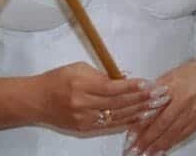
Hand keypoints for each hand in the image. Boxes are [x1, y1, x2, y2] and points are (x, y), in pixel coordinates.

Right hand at [35, 62, 168, 132]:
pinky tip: (139, 116)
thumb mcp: (77, 68)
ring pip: (118, 116)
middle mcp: (83, 103)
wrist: (36, 100)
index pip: (112, 87)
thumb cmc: (56, 80)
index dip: (132, 86)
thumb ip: (101, 74)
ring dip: (138, 111)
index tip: (147, 83)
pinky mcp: (85, 128)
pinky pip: (110, 124)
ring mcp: (85, 118)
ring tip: (155, 106)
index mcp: (80, 84)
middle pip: (119, 103)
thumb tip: (123, 78)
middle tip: (158, 95)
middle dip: (141, 98)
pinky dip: (126, 120)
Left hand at [125, 54, 195, 154]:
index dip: (141, 124)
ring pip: (174, 132)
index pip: (153, 109)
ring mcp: (195, 111)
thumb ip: (154, 88)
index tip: (130, 134)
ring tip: (147, 154)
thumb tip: (137, 101)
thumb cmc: (193, 72)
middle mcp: (184, 100)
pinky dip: (173, 143)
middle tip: (135, 149)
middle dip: (147, 139)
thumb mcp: (170, 74)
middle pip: (163, 124)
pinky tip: (163, 150)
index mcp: (173, 86)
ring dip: (159, 145)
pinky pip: (185, 134)